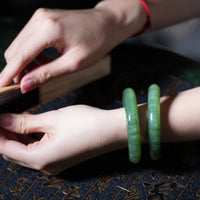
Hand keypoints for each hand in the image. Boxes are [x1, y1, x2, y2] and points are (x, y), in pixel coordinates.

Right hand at [0, 0, 146, 91]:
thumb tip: (26, 84)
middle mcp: (40, 19)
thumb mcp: (73, 63)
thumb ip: (47, 74)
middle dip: (17, 69)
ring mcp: (41, 17)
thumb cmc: (96, 42)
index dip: (9, 74)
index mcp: (49, 29)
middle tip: (28, 84)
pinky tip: (43, 61)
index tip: (2, 86)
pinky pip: (29, 39)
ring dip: (25, 62)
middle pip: (15, 50)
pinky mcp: (44, 19)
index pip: (20, 56)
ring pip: (21, 45)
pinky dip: (32, 53)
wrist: (107, 24)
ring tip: (40, 73)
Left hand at [0, 105, 126, 173]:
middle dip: (6, 134)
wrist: (112, 130)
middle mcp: (46, 166)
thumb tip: (4, 120)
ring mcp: (55, 164)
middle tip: (5, 116)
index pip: (6, 148)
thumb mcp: (52, 119)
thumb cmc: (86, 124)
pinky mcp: (62, 158)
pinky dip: (32, 139)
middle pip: (15, 152)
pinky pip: (39, 151)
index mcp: (41, 159)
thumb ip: (24, 121)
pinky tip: (33, 126)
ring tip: (17, 118)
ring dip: (19, 136)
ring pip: (27, 151)